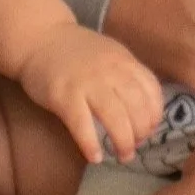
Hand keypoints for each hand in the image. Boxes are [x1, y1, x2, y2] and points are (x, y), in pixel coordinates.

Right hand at [17, 24, 163, 163]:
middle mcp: (110, 71)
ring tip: (122, 156)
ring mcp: (87, 83)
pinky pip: (82, 125)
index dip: (155, 114)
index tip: (150, 129)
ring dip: (123, 142)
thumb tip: (144, 110)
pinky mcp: (64, 96)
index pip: (151, 90)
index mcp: (124, 61)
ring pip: (115, 117)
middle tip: (135, 147)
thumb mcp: (109, 54)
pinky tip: (96, 157)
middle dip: (141, 133)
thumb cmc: (76, 51)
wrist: (40, 38)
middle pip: (136, 107)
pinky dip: (91, 144)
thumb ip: (126, 75)